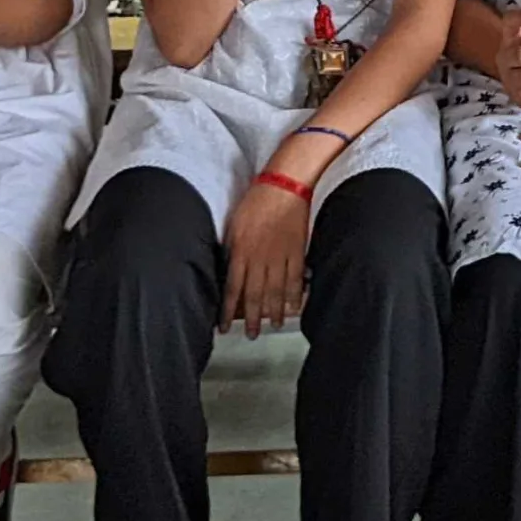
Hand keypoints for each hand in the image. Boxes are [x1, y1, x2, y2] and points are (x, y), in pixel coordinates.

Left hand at [224, 173, 312, 334]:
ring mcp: (280, 257)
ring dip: (274, 311)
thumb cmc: (256, 200)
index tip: (223, 327)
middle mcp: (260, 259)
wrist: (284, 185)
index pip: (232, 288)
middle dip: (251, 318)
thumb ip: (231, 248)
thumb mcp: (234, 224)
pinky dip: (295, 296)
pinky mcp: (298, 252)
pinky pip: (295, 279)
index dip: (227, 310)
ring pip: (275, 292)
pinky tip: (293, 308)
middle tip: (251, 335)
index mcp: (241, 251)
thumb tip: (227, 268)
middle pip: (254, 295)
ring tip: (273, 325)